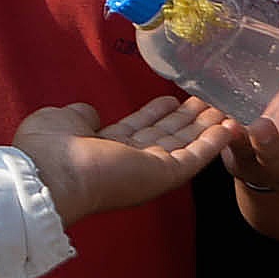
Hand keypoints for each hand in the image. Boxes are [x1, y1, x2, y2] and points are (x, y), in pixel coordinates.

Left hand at [13, 95, 236, 225]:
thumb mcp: (61, 120)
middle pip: (166, 136)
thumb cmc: (47, 148)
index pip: (137, 129)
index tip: (174, 100)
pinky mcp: (163, 175)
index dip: (157, 114)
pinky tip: (231, 127)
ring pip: (184, 144)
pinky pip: (193, 157)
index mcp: (103, 147)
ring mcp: (147, 169)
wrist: (49, 177)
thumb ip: (82, 115)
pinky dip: (213, 142)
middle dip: (188, 119)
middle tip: (211, 100)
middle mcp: (128, 160)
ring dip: (207, 127)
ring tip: (227, 108)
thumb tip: (92, 114)